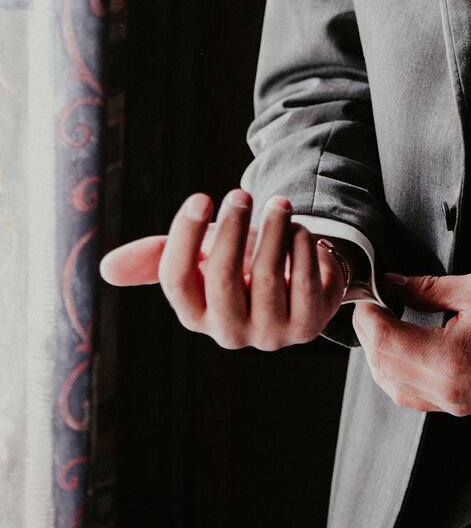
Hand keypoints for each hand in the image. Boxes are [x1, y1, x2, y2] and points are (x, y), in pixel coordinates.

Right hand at [99, 189, 349, 349]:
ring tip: (278, 204)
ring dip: (273, 232)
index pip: (176, 280)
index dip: (185, 237)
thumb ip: (159, 255)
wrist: (296, 279)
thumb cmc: (240, 261)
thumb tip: (106, 269)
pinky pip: (306, 285)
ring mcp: (270, 334)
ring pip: (268, 279)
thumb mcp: (200, 255)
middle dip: (232, 231)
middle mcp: (228, 332)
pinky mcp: (308, 326)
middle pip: (222, 281)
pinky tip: (299, 229)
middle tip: (240, 194)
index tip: (200, 197)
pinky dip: (302, 249)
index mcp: (194, 313)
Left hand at [352, 270, 470, 414]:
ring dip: (380, 355)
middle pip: (382, 366)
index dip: (367, 314)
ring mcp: (452, 403)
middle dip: (369, 332)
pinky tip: (403, 346)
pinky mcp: (459, 406)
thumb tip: (393, 283)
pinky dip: (398, 371)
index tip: (367, 294)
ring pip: (392, 386)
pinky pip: (412, 395)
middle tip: (373, 302)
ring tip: (385, 321)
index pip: (383, 341)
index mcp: (448, 359)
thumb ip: (425, 287)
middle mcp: (446, 389)